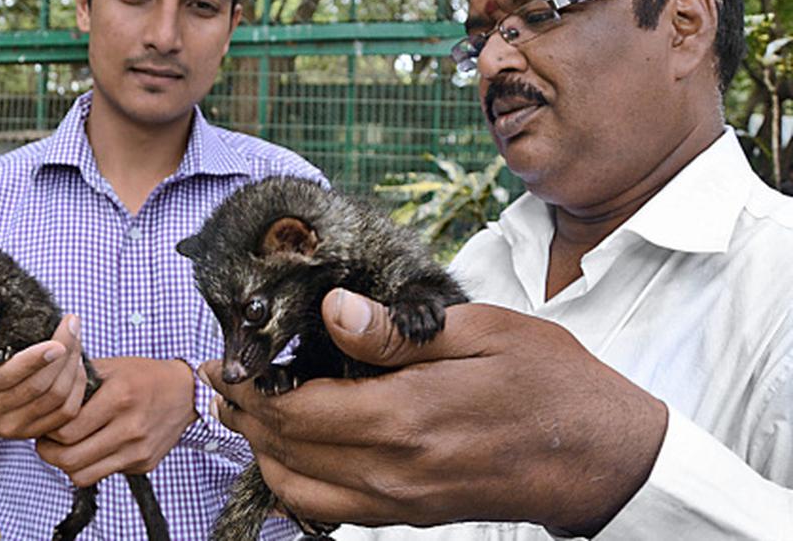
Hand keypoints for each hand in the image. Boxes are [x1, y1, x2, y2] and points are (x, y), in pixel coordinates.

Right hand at [0, 312, 88, 453]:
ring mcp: (10, 428)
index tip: (57, 340)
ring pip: (55, 400)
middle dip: (63, 354)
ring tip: (76, 342)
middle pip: (37, 386)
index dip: (34, 359)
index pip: (4, 376)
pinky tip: (76, 366)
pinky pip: (65, 415)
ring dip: (73, 368)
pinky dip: (77, 389)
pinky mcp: (28, 433)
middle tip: (73, 325)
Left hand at [36, 357, 196, 486]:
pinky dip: (92, 465)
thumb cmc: (144, 376)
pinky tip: (93, 447)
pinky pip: (104, 474)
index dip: (47, 430)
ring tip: (65, 448)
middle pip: (70, 460)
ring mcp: (138, 450)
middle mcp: (130, 428)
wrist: (186, 392)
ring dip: (67, 464)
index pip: (67, 431)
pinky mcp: (144, 464)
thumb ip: (78, 380)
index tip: (45, 423)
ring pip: (84, 475)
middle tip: (46, 441)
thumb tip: (44, 393)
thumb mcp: (111, 367)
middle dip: (49, 453)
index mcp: (119, 398)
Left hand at [200, 288, 667, 536]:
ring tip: (251, 413)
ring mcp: (401, 502)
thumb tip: (331, 312)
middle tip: (225, 384)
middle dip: (245, 417)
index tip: (225, 363)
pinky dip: (298, 482)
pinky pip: (333, 508)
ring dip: (265, 451)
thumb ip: (397, 331)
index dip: (249, 388)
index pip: (295, 410)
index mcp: (405, 417)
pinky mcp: (413, 516)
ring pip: (300, 489)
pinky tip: (296, 449)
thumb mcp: (482, 332)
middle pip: (286, 450)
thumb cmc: (551, 382)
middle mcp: (393, 470)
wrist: (602, 457)